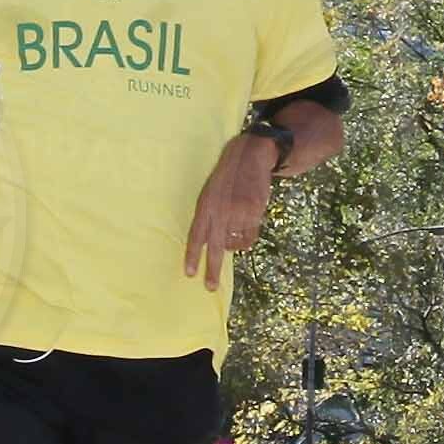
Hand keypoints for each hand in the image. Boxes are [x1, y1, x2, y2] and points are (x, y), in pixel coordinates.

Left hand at [183, 125, 287, 289]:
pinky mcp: (254, 213)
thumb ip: (209, 216)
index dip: (192, 255)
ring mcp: (238, 213)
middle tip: (209, 287)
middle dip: (211, 269)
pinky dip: (246, 238)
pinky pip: (249, 237)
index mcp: (205, 206)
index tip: (189, 273)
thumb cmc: (226, 177)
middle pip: (214, 247)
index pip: (195, 236)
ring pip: (235, 243)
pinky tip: (246, 226)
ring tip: (235, 230)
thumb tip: (215, 245)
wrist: (249, 156)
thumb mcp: (210, 193)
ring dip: (234, 244)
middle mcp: (220, 211)